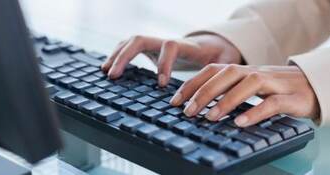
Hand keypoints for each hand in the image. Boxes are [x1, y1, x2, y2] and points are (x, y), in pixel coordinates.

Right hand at [101, 34, 241, 85]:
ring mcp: (155, 43)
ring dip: (117, 55)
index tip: (161, 84)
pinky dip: (117, 56)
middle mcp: (166, 41)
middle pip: (140, 39)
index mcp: (185, 46)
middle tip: (114, 75)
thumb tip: (224, 86)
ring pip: (131, 41)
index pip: (170, 47)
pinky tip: (107, 69)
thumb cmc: (217, 57)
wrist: (211, 45)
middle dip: (125, 56)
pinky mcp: (149, 49)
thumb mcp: (223, 62)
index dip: (164, 63)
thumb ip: (223, 70)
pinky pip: (128, 47)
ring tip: (106, 72)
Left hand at [170, 64, 319, 126]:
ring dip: (227, 100)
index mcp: (245, 70)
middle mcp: (258, 72)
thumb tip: (202, 106)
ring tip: (211, 117)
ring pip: (248, 84)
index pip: (214, 70)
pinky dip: (255, 112)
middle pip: (227, 74)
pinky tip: (240, 123)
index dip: (193, 83)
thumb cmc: (280, 90)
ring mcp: (276, 83)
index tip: (176, 100)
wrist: (317, 87)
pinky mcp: (292, 98)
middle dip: (204, 92)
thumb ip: (231, 91)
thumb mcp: (253, 87)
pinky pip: (272, 103)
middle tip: (188, 111)